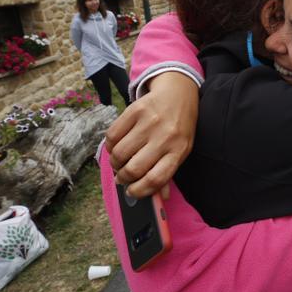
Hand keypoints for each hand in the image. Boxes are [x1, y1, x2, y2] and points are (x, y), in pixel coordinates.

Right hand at [106, 72, 198, 198]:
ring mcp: (149, 122)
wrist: (178, 93)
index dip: (139, 191)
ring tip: (119, 162)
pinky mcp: (135, 110)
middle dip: (123, 178)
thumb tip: (160, 198)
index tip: (131, 192)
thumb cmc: (179, 127)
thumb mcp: (181, 149)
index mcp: (179, 151)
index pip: (155, 180)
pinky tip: (116, 147)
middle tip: (122, 177)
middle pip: (134, 169)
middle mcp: (165, 137)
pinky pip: (112, 135)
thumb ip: (168, 172)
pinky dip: (110, 146)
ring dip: (115, 163)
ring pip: (120, 154)